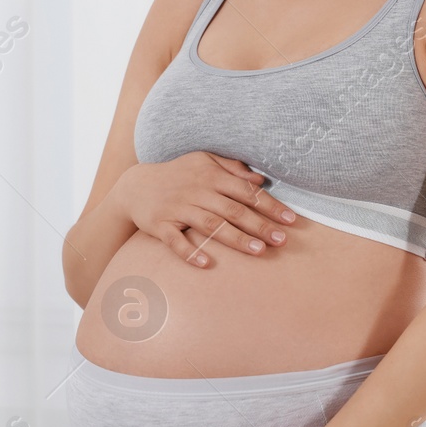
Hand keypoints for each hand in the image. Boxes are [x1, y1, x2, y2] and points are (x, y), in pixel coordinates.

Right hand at [115, 152, 296, 267]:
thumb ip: (232, 169)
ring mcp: (178, 209)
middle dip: (259, 225)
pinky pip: (175, 241)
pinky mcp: (160, 225)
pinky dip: (190, 253)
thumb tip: (260, 180)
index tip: (290, 219)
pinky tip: (206, 264)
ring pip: (211, 225)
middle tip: (282, 240)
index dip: (270, 205)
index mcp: (211, 176)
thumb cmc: (178, 174)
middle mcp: (197, 191)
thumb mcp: (203, 161)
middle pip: (233, 210)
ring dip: (236, 238)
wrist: (135, 185)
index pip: (246, 191)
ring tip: (259, 251)